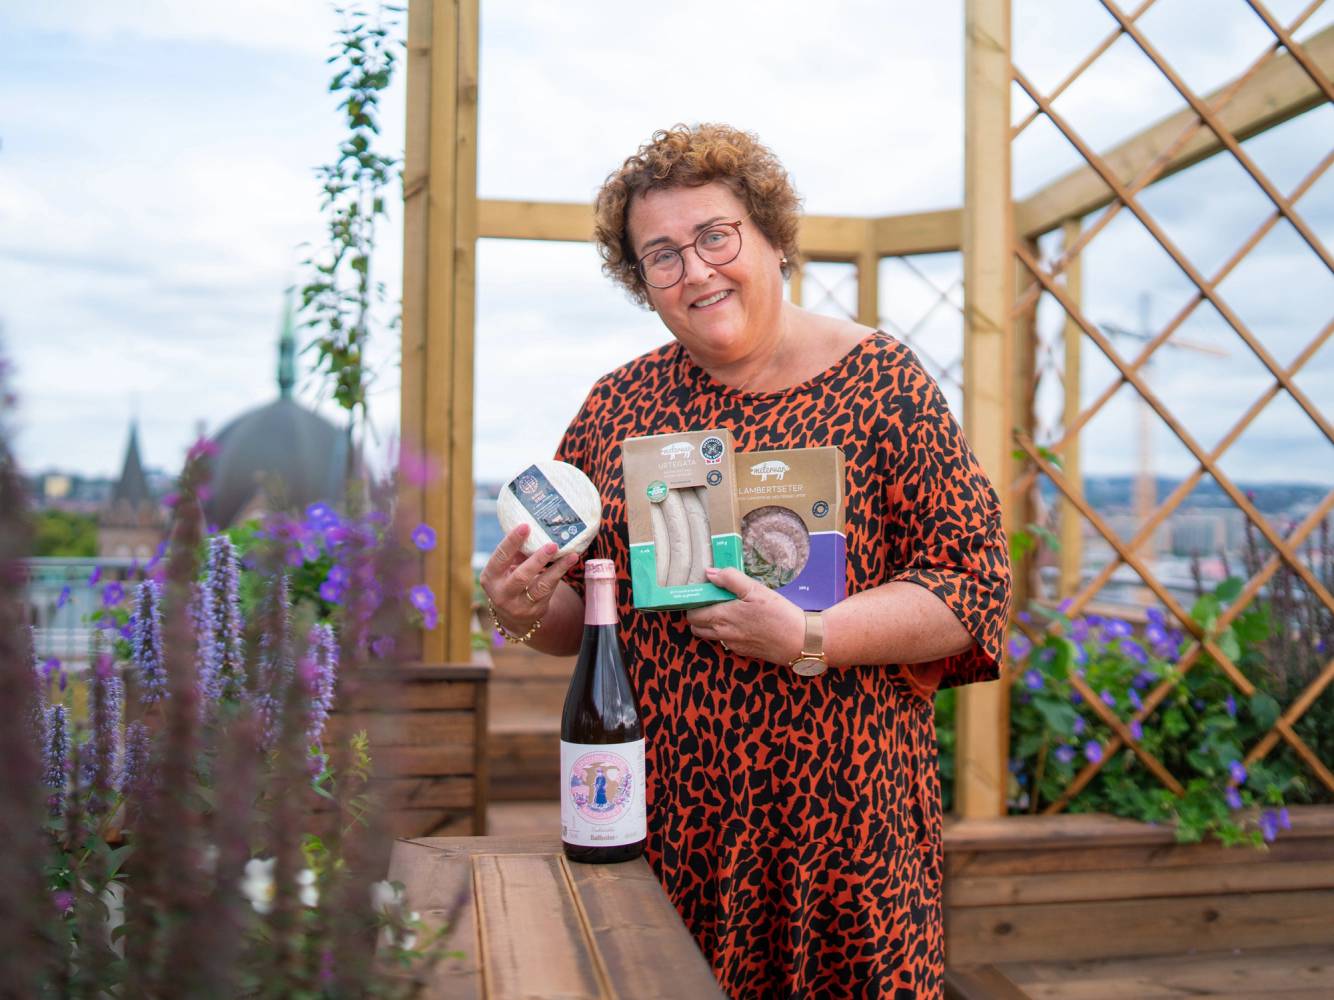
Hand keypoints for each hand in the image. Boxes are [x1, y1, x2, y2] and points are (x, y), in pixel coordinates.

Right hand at [479, 524, 578, 632]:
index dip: (511, 541)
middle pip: (521, 576)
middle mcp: (501, 593)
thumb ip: (516, 552)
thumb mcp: (506, 568)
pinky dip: (560, 575)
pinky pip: (549, 591)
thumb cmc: (509, 580)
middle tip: (553, 544)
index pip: (500, 557)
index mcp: (490, 577)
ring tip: (570, 555)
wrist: (512, 614)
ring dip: (556, 569)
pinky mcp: (535, 610)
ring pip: (540, 586)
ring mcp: (518, 605)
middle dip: (538, 559)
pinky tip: (569, 562)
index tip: (525, 526)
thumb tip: (535, 526)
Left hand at [685, 566, 804, 664]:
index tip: (701, 593)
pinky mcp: (744, 651)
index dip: (693, 603)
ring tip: (726, 609)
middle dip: (698, 614)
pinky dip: (726, 631)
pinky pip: (725, 641)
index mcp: (722, 617)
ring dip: (710, 624)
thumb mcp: (756, 590)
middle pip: (696, 627)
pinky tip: (742, 621)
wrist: (801, 641)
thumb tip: (710, 573)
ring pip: (710, 636)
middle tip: (711, 600)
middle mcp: (723, 634)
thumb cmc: (780, 614)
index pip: (692, 614)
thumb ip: (731, 579)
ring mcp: (733, 645)